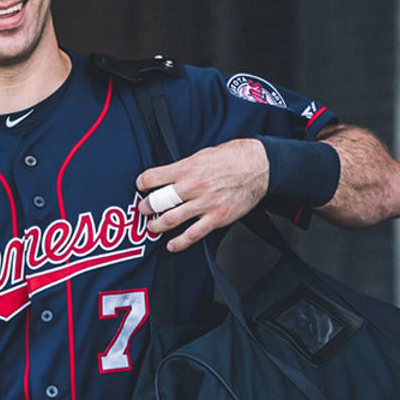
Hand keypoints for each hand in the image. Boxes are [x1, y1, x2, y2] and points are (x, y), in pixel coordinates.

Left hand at [136, 139, 268, 252]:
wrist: (258, 166)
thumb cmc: (232, 157)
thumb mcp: (202, 154)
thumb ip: (184, 167)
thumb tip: (168, 175)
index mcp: (187, 168)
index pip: (152, 178)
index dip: (142, 183)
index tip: (141, 186)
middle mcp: (193, 186)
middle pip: (158, 201)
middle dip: (146, 207)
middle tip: (143, 210)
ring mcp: (204, 204)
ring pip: (171, 219)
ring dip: (157, 225)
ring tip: (153, 226)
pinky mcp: (217, 218)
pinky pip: (193, 234)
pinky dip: (179, 242)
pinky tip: (172, 245)